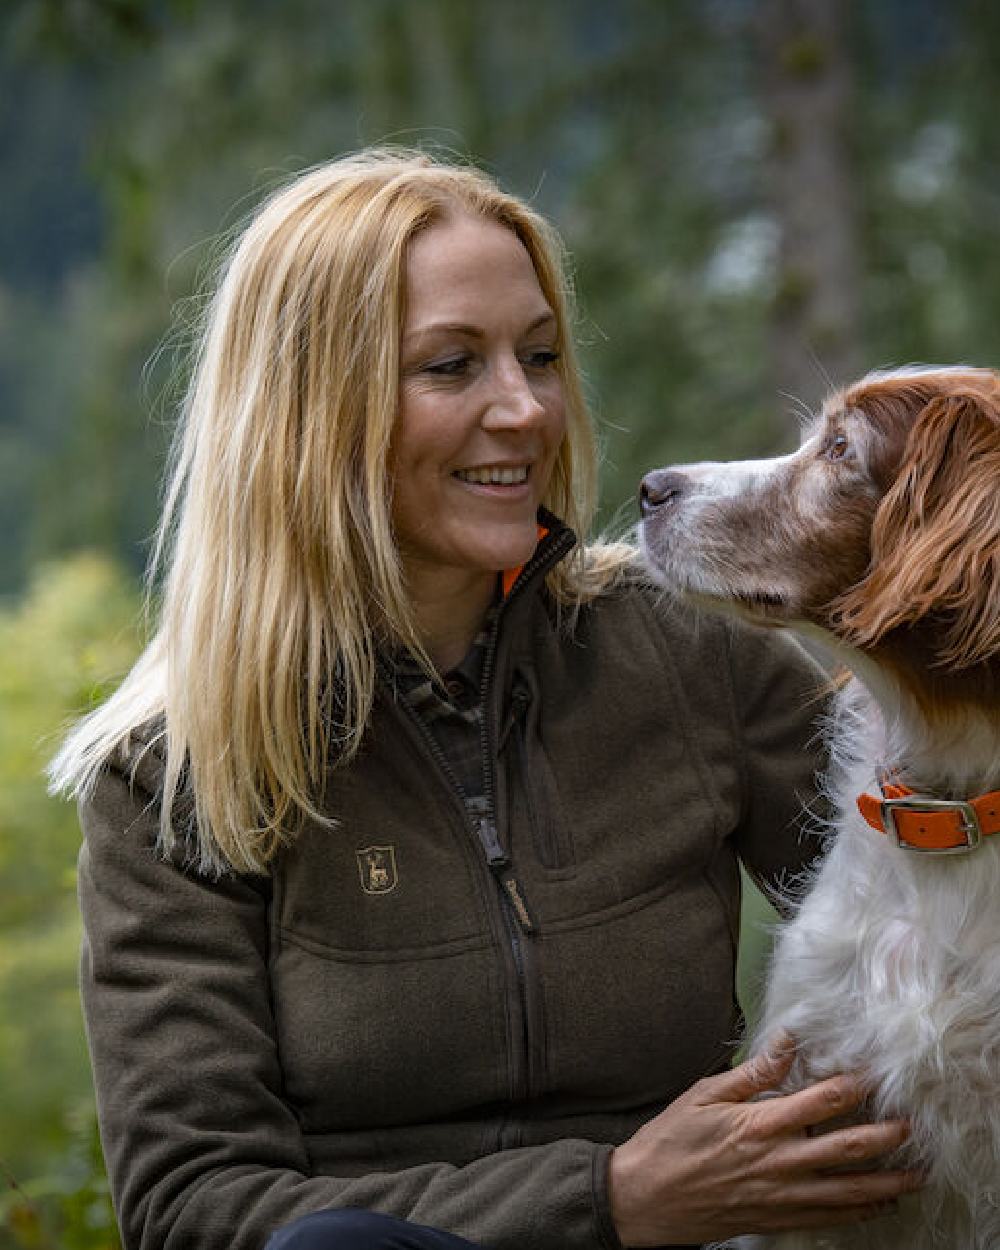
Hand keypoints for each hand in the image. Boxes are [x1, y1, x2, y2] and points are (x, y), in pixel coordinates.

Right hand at [608, 1035, 923, 1245]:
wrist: (646, 1199)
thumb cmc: (671, 1141)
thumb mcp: (704, 1094)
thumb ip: (752, 1071)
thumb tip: (786, 1042)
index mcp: (758, 1124)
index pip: (820, 1101)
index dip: (853, 1087)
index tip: (875, 1076)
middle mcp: (776, 1162)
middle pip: (845, 1149)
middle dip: (885, 1138)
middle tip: (913, 1127)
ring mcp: (779, 1195)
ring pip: (846, 1191)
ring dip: (885, 1183)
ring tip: (916, 1175)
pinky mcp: (776, 1219)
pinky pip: (827, 1218)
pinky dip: (858, 1213)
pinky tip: (878, 1205)